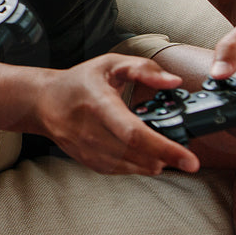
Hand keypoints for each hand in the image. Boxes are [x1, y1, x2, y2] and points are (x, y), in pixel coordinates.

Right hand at [31, 54, 199, 174]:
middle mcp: (90, 130)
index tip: (190, 160)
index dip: (165, 148)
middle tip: (187, 160)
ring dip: (154, 164)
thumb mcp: (110, 64)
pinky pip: (119, 170)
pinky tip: (147, 158)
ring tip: (167, 156)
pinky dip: (138, 167)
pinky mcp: (87, 160)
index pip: (134, 133)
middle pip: (136, 154)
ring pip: (129, 166)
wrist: (44, 102)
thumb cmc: (81, 81)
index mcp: (99, 103)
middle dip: (166, 159)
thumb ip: (143, 69)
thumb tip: (174, 82)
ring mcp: (87, 149)